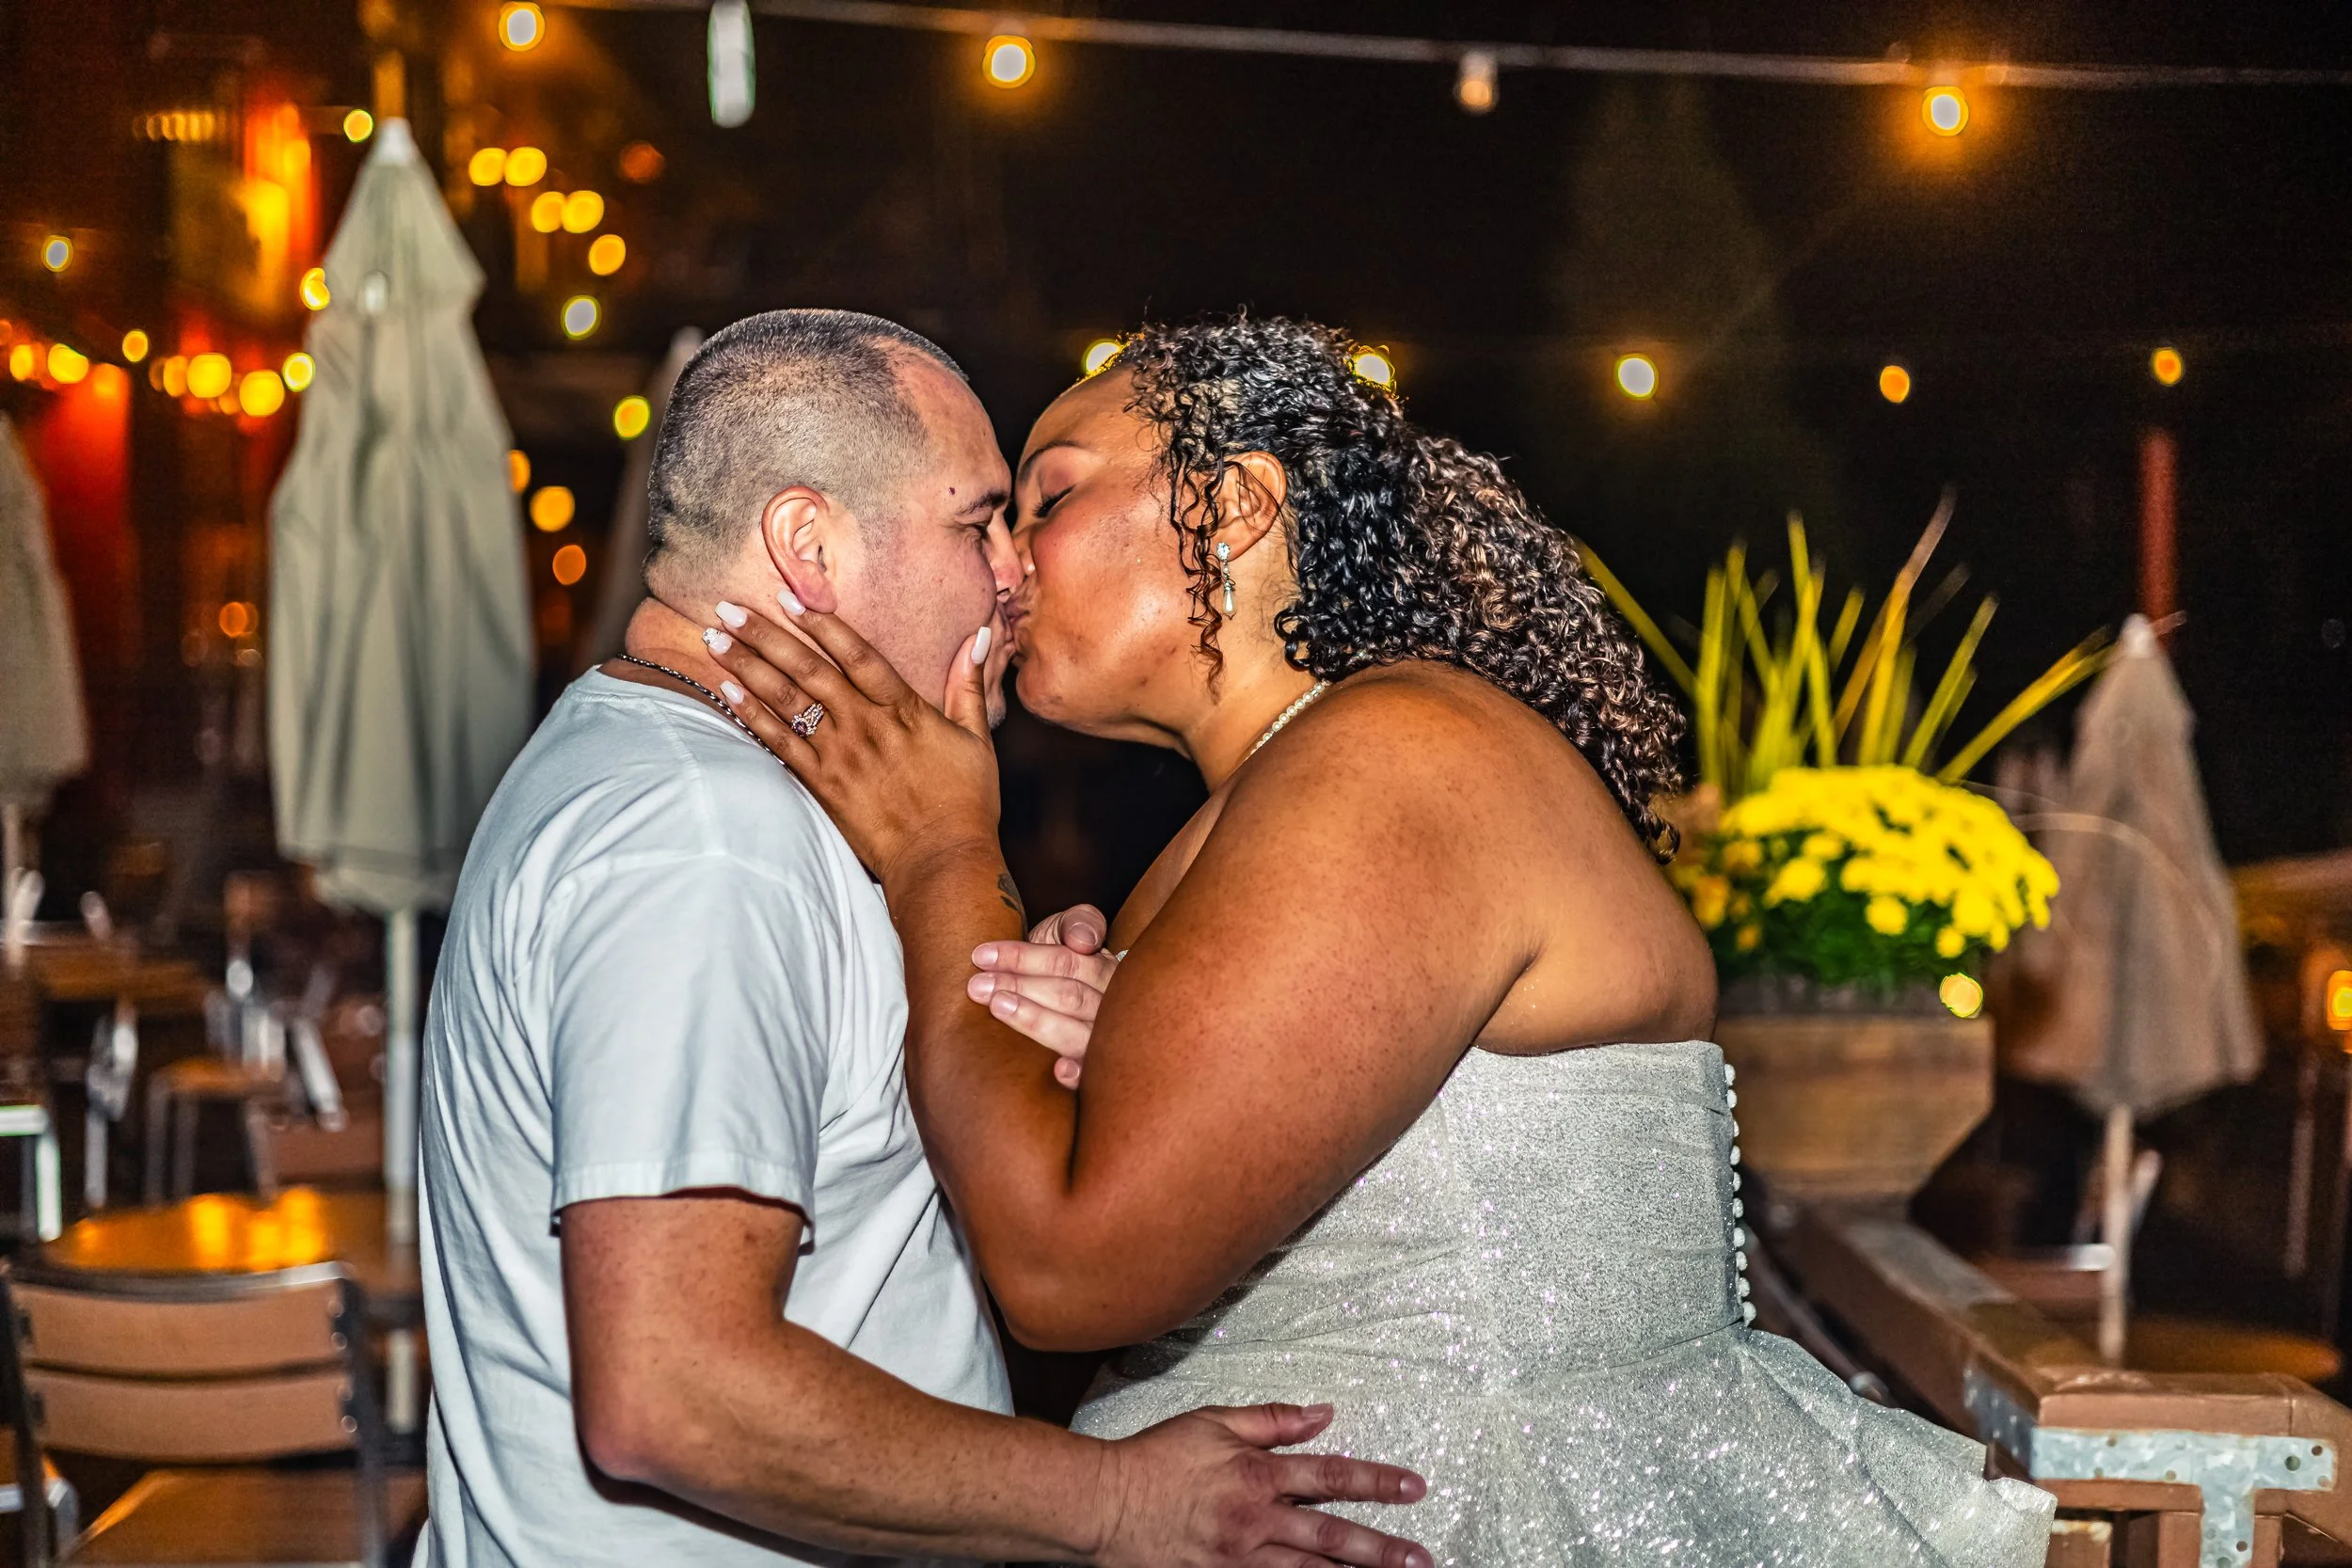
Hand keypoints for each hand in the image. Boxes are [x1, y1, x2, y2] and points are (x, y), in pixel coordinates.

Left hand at [704, 596, 1000, 887]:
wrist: (942, 861)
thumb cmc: (966, 803)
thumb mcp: (976, 738)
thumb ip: (969, 685)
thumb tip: (981, 636)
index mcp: (905, 709)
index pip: (857, 655)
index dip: (822, 624)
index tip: (788, 597)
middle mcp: (867, 725)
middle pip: (809, 670)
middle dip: (765, 635)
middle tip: (728, 608)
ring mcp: (841, 755)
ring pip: (787, 701)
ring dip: (748, 667)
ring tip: (714, 640)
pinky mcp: (824, 785)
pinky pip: (780, 743)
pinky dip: (753, 715)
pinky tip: (728, 691)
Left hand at [970, 903, 1116, 1087]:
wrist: (1061, 998)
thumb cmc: (1061, 964)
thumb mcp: (1068, 933)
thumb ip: (1079, 923)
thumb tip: (1084, 940)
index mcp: (1107, 971)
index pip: (1067, 961)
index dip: (1024, 957)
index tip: (982, 955)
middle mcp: (1111, 1007)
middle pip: (1069, 995)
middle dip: (1020, 987)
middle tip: (978, 986)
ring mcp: (1106, 1042)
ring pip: (1077, 1032)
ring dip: (1036, 1021)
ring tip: (998, 1007)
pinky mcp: (1095, 1073)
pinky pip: (1092, 1077)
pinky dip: (1078, 1074)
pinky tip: (1060, 1071)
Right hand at [1095, 1403, 1429, 1567]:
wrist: (1104, 1504)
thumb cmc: (1155, 1459)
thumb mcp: (1214, 1421)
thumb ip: (1271, 1419)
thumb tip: (1321, 1414)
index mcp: (1257, 1474)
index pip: (1331, 1476)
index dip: (1376, 1482)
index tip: (1413, 1487)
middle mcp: (1256, 1520)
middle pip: (1332, 1537)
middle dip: (1381, 1550)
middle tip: (1420, 1559)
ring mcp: (1240, 1559)